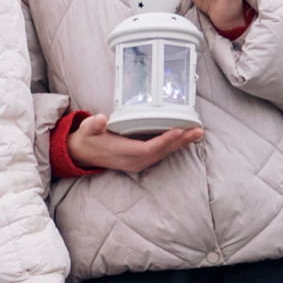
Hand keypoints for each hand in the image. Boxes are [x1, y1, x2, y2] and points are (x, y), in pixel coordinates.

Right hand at [66, 112, 202, 174]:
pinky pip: (160, 154)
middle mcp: (133, 161)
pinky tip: (185, 139)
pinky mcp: (141, 161)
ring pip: (163, 154)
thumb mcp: (87, 129)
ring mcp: (138, 163)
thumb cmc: (88, 138)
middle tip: (198, 131)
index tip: (178, 130)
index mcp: (121, 152)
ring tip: (197, 133)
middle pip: (161, 152)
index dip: (164, 140)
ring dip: (181, 144)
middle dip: (180, 142)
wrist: (83, 153)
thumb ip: (93, 124)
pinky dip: (174, 146)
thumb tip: (100, 119)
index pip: (147, 148)